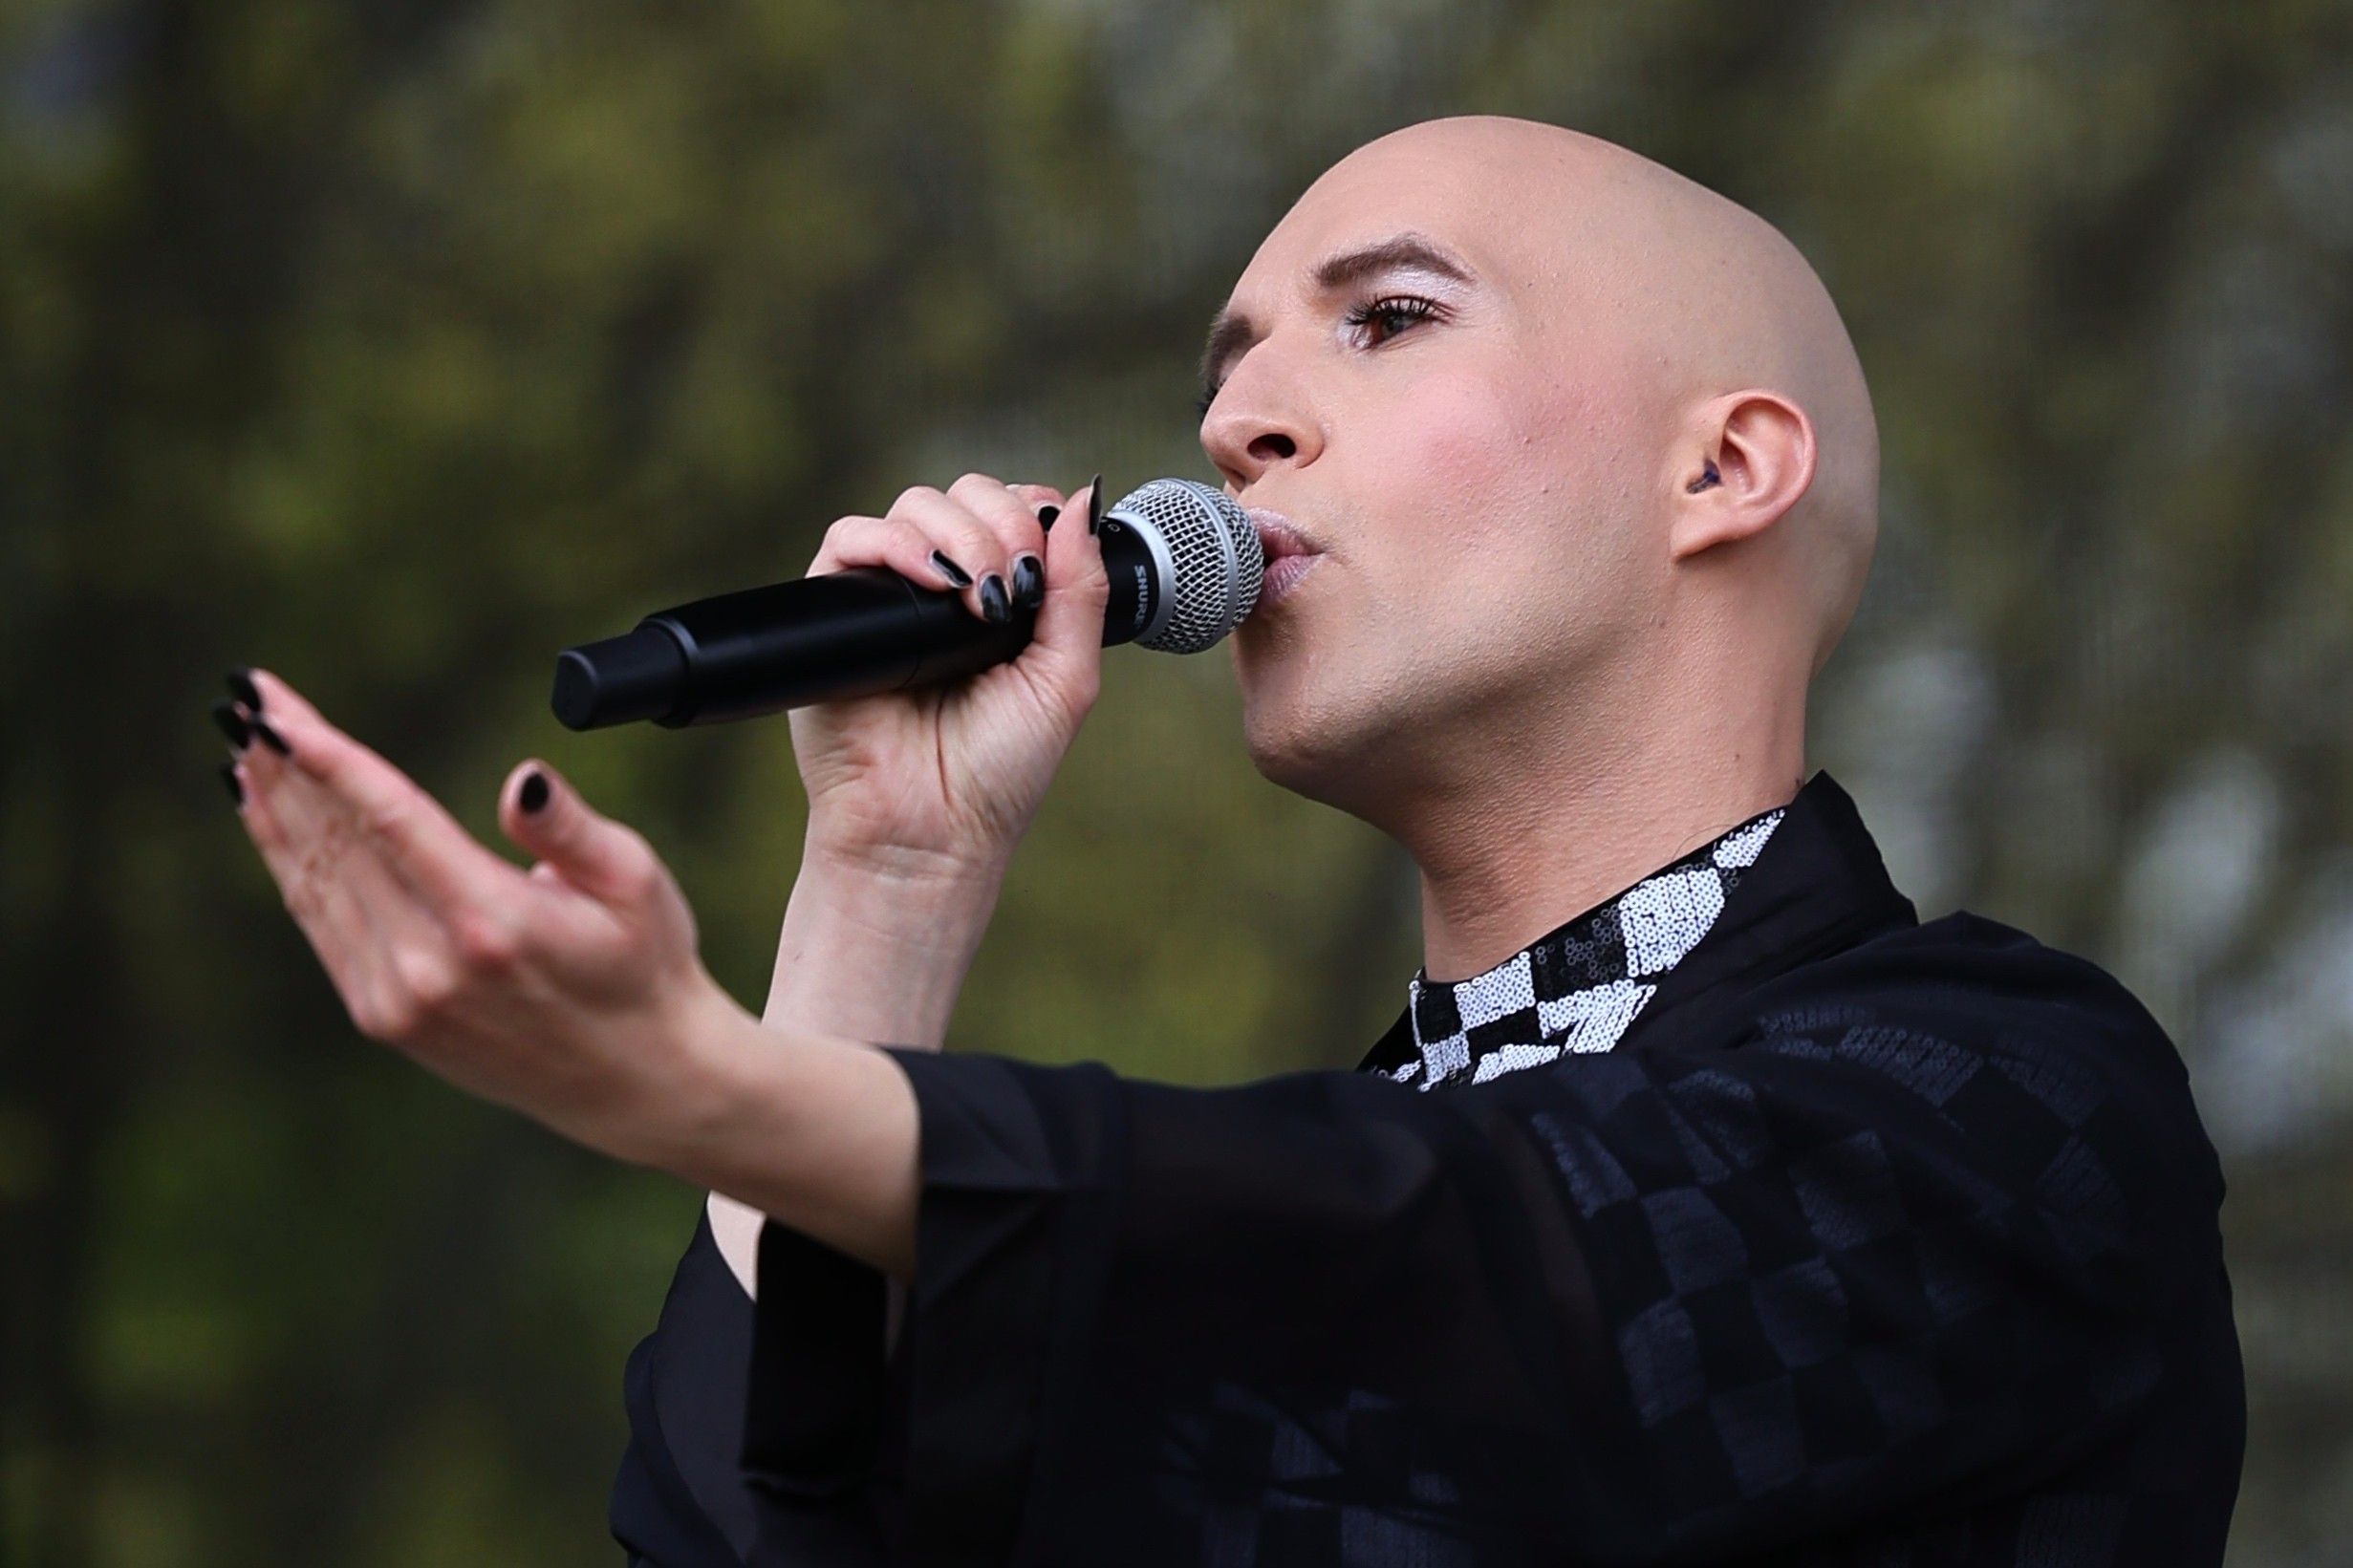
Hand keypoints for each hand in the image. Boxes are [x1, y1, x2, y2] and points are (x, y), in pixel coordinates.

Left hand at [217, 668, 747, 1165]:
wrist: (634, 1077)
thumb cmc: (643, 963)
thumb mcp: (636, 881)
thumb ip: (570, 827)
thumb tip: (521, 780)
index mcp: (493, 923)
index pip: (389, 818)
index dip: (326, 757)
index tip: (277, 706)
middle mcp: (431, 966)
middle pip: (337, 842)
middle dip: (287, 765)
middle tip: (246, 700)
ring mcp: (399, 998)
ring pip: (315, 881)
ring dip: (276, 808)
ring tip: (246, 745)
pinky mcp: (383, 1017)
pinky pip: (320, 922)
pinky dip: (289, 863)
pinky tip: (271, 819)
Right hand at [787, 473, 1108, 879]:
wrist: (929, 832)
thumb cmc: (997, 773)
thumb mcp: (1065, 679)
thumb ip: (1081, 590)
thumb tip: (1082, 500)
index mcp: (1001, 599)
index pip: (1015, 510)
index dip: (1033, 516)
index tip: (1046, 563)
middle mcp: (945, 589)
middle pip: (967, 496)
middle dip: (1001, 524)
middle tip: (1015, 585)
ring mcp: (889, 596)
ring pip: (916, 506)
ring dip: (959, 533)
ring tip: (981, 596)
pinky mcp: (834, 610)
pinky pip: (850, 539)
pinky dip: (893, 542)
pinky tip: (933, 582)